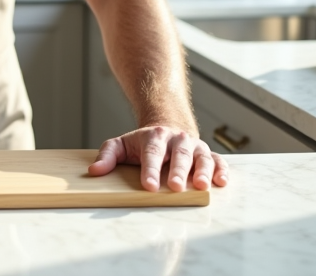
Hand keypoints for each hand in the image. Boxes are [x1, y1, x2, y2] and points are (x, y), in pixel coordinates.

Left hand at [87, 125, 228, 191]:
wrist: (166, 128)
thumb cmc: (142, 143)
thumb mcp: (121, 145)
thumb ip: (107, 156)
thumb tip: (95, 171)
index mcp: (154, 137)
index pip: (152, 153)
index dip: (150, 170)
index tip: (149, 186)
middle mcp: (177, 140)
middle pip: (179, 155)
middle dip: (177, 171)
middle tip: (175, 187)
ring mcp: (194, 146)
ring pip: (201, 157)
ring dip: (202, 171)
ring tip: (201, 186)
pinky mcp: (207, 154)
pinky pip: (218, 160)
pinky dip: (221, 170)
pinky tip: (221, 181)